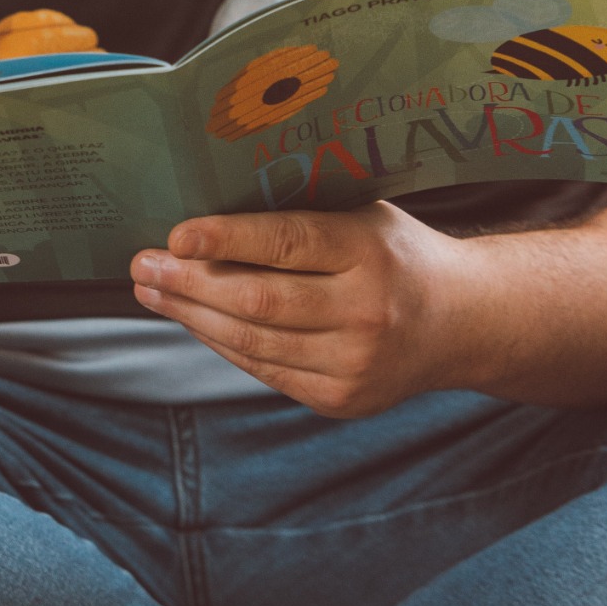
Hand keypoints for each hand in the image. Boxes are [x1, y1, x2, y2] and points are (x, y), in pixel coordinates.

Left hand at [129, 202, 483, 417]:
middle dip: (189, 283)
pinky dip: (221, 343)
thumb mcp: (364, 216)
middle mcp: (365, 311)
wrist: (463, 324)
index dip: (225, 240)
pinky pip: (264, 369)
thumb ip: (301, 213)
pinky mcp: (341, 399)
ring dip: (191, 315)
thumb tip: (208, 206)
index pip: (286, 243)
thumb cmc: (397, 256)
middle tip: (143, 265)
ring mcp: (354, 362)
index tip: (175, 235)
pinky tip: (193, 320)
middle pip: (258, 300)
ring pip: (252, 341)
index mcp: (369, 252)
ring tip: (153, 291)